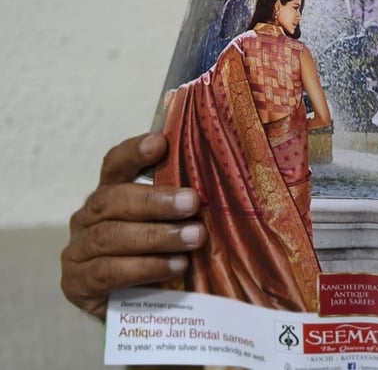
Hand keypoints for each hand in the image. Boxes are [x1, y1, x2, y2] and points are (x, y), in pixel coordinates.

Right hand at [60, 133, 205, 318]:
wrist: (142, 313)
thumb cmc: (164, 258)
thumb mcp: (175, 227)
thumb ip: (183, 206)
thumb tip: (224, 181)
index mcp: (111, 195)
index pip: (115, 165)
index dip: (133, 153)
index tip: (160, 143)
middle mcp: (88, 218)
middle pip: (114, 200)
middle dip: (155, 201)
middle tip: (192, 202)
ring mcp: (77, 250)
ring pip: (110, 237)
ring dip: (156, 236)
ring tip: (194, 238)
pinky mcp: (76, 283)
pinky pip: (107, 271)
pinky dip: (143, 267)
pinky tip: (174, 266)